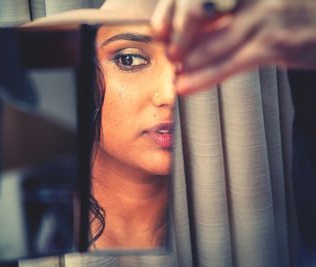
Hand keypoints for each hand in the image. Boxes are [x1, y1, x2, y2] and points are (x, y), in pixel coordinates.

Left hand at [151, 0, 315, 94]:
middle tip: (168, 52)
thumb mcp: (252, 7)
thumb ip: (221, 19)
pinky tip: (187, 85)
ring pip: (216, 38)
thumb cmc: (289, 13)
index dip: (171, 9)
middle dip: (179, 32)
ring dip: (190, 57)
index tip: (158, 30)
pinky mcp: (276, 43)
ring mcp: (266, 14)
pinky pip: (233, 62)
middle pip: (201, 6)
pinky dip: (206, 76)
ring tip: (173, 72)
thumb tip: (184, 39)